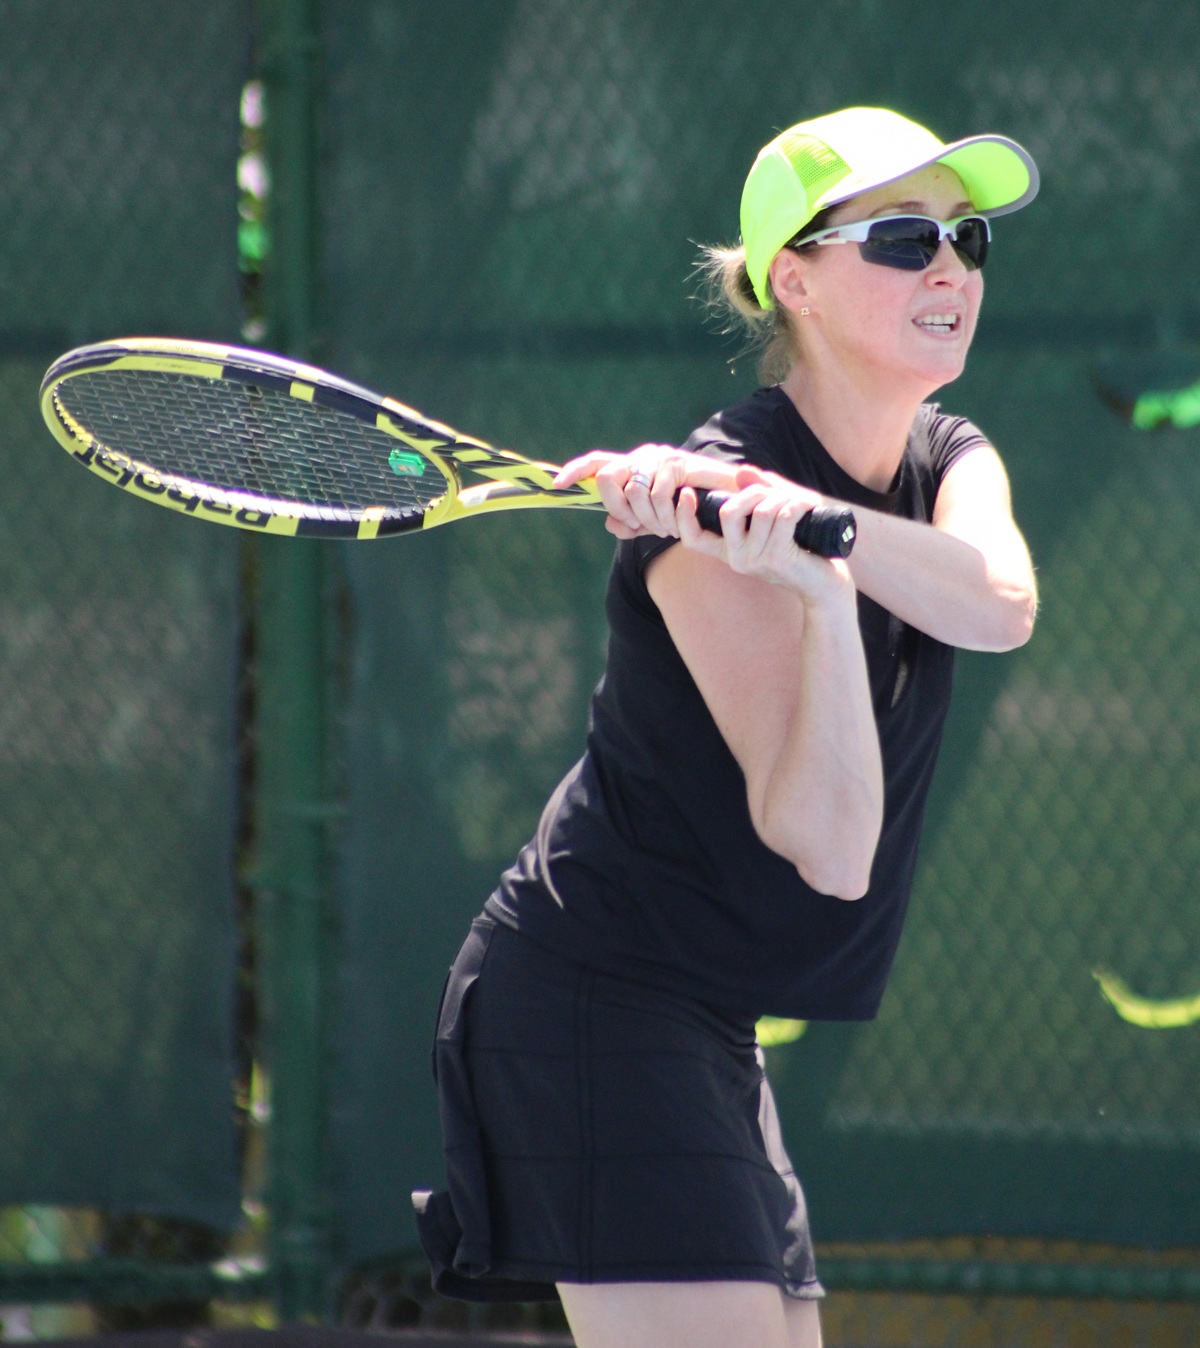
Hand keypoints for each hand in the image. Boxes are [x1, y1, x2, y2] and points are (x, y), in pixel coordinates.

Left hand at [554, 445, 741, 538]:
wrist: (728, 501)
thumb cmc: (691, 510)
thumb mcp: (656, 523)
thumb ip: (632, 524)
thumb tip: (610, 524)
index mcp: (634, 467)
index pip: (598, 463)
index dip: (575, 471)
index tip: (556, 485)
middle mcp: (643, 457)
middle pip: (607, 478)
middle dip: (619, 509)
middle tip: (641, 525)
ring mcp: (660, 458)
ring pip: (633, 492)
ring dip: (649, 519)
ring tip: (668, 526)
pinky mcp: (678, 464)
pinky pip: (657, 494)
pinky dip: (666, 514)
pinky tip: (678, 519)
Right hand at [678, 468, 852, 602]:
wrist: (826, 585)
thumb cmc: (802, 549)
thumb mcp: (776, 518)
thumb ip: (759, 494)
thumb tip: (740, 472)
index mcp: (729, 551)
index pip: (692, 538)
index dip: (683, 515)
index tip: (687, 492)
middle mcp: (736, 558)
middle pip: (728, 512)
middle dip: (753, 492)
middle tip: (778, 495)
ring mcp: (755, 560)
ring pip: (761, 510)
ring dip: (783, 498)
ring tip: (800, 504)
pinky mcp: (777, 558)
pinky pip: (782, 516)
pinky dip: (797, 504)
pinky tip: (807, 507)